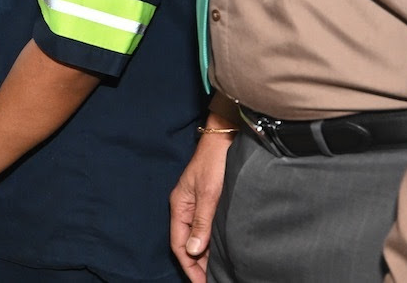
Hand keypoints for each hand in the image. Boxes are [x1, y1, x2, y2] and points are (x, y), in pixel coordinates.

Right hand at [169, 130, 232, 281]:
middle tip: (213, 282)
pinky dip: (211, 243)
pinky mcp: (208, 201)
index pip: (179, 244)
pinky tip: (221, 251)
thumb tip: (193, 251)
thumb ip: (201, 222)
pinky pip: (206, 228)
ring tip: (218, 273)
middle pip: (187, 243)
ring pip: (198, 237)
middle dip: (197, 265)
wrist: (226, 137)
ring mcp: (196, 204)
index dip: (189, 267)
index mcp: (180, 206)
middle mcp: (185, 207)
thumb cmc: (215, 162)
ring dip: (206, 255)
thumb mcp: (209, 194)